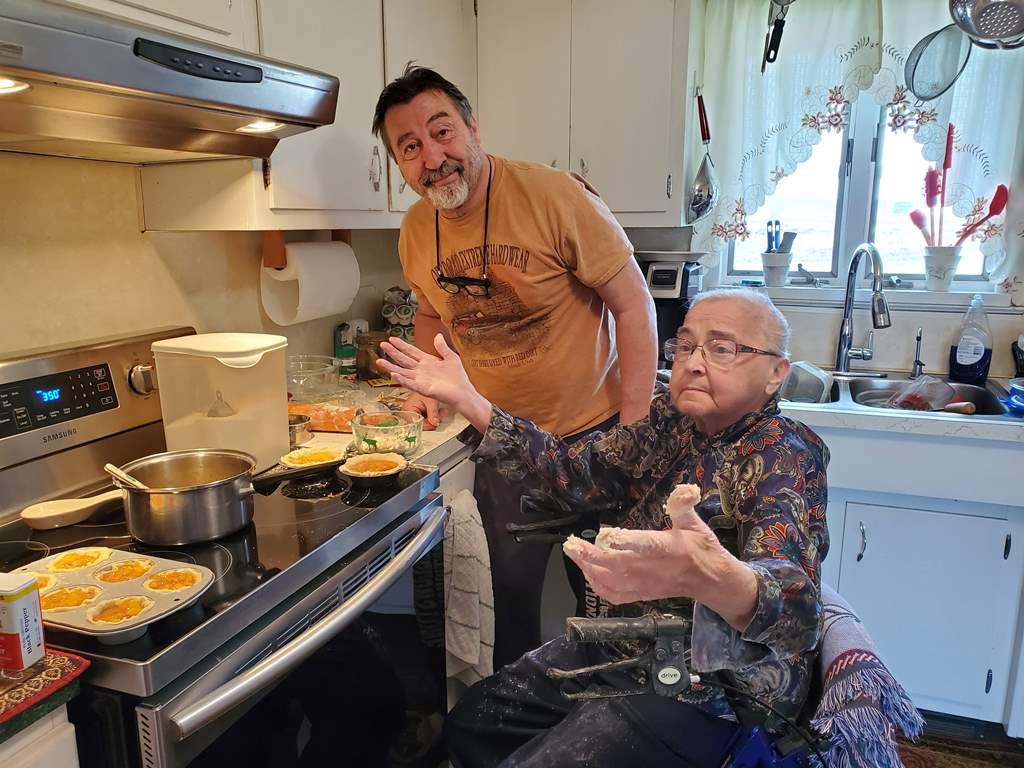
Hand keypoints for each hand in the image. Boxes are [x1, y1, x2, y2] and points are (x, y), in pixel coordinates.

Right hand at [378, 335, 492, 431]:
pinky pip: (410, 384)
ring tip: (379, 361)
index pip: (411, 351)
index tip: (392, 339)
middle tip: (382, 345)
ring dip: (391, 367)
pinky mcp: (423, 389)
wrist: (463, 392)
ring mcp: (420, 380)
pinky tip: (393, 374)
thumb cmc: (458, 377)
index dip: (401, 345)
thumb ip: (442, 347)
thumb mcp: (451, 357)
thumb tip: (437, 335)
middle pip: (403, 360)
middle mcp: (421, 370)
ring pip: (402, 372)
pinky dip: (402, 380)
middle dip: (392, 352)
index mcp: (427, 361)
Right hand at [401, 392, 443, 429]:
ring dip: (435, 420)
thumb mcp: (431, 401)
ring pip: (425, 424)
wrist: (427, 383)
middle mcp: (409, 414)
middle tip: (441, 415)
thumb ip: (433, 413)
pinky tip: (438, 412)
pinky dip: (433, 418)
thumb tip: (435, 423)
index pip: (416, 424)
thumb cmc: (426, 388)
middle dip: (432, 422)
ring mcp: (414, 415)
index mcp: (408, 409)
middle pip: (420, 426)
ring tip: (442, 412)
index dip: (427, 425)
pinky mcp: (419, 415)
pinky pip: (426, 421)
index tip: (436, 421)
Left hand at [563, 484, 756, 628]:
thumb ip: (683, 505)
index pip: (645, 545)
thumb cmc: (700, 547)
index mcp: (666, 548)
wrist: (709, 580)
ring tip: (574, 552)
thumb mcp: (695, 522)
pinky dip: (597, 585)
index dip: (625, 541)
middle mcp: (651, 569)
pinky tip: (588, 572)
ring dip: (589, 568)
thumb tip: (686, 487)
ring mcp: (644, 585)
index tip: (606, 534)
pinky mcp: (640, 595)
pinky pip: (614, 595)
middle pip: (617, 565)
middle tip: (571, 543)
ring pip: (611, 581)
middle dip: (591, 555)